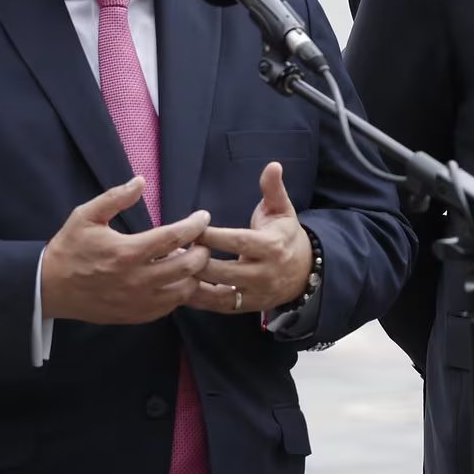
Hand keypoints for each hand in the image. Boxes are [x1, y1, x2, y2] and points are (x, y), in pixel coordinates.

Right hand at [40, 178, 211, 324]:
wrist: (49, 289)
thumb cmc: (69, 249)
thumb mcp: (85, 216)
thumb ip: (115, 198)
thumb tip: (141, 181)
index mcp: (127, 252)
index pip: (175, 237)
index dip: (195, 225)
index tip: (203, 217)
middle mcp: (137, 280)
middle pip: (189, 266)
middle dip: (203, 251)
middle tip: (202, 241)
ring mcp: (139, 301)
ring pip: (185, 291)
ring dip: (194, 274)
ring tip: (189, 259)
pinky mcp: (138, 315)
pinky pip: (171, 306)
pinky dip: (180, 291)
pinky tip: (175, 278)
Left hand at [185, 162, 313, 315]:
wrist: (302, 274)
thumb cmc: (284, 236)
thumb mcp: (282, 211)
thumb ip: (273, 189)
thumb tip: (273, 165)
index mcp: (272, 247)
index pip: (238, 241)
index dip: (213, 236)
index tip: (193, 229)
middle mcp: (265, 273)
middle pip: (225, 270)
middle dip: (198, 261)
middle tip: (173, 250)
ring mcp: (256, 294)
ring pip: (219, 293)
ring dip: (193, 283)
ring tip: (171, 269)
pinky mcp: (247, 307)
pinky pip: (218, 306)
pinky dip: (198, 299)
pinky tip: (178, 287)